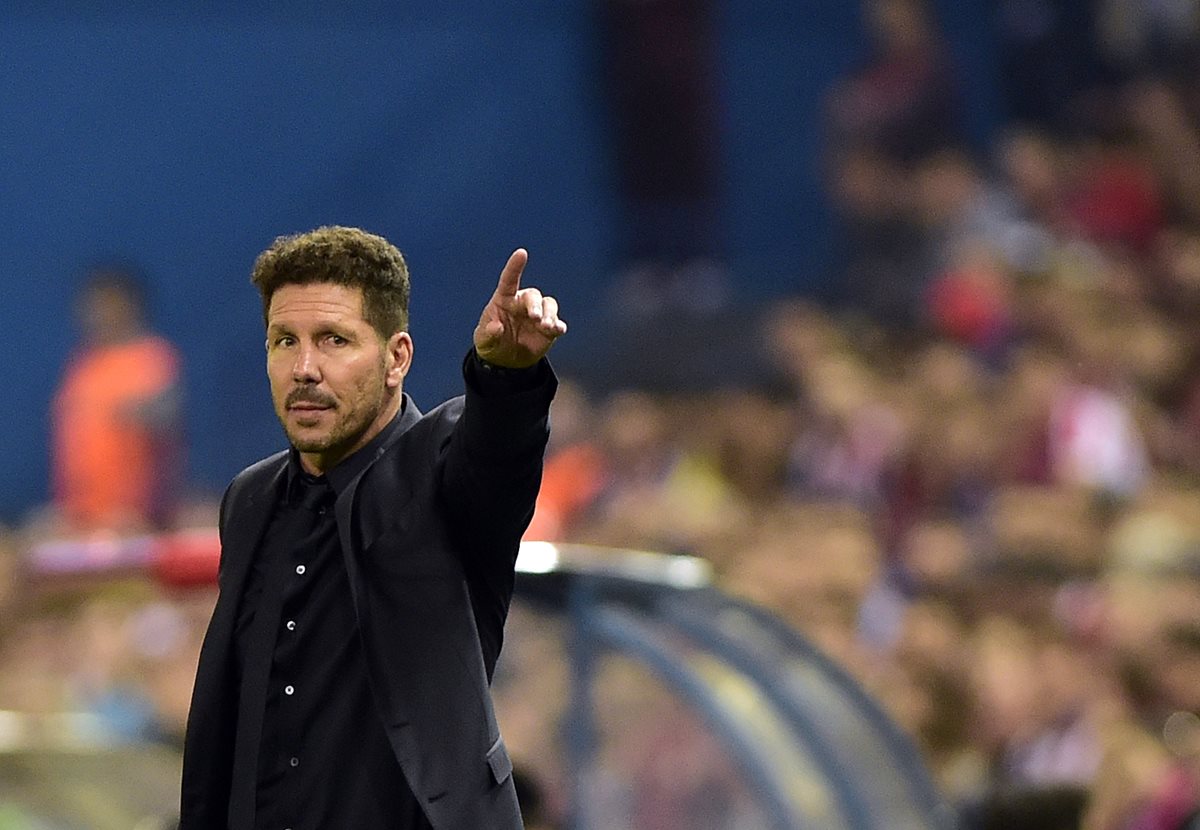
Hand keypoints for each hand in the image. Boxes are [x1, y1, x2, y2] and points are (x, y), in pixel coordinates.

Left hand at [473, 248, 566, 368]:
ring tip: (547, 327)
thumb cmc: (492, 342)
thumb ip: (488, 333)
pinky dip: (559, 326)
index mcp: (505, 300)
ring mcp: (538, 316)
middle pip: (533, 295)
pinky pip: (557, 324)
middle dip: (535, 304)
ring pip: (549, 305)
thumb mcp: (484, 340)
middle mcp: (523, 304)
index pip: (509, 280)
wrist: (505, 361)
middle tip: (535, 317)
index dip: (515, 266)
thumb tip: (496, 327)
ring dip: (550, 314)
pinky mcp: (549, 330)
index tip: (521, 253)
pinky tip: (558, 330)